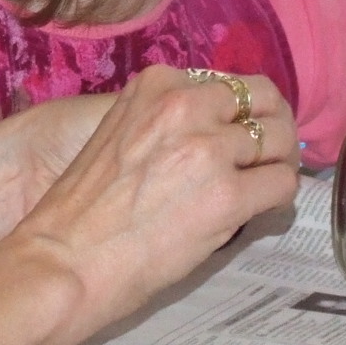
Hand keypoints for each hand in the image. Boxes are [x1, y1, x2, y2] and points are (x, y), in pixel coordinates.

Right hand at [10, 66, 299, 339]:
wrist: (63, 260)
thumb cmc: (81, 210)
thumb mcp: (120, 134)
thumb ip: (166, 122)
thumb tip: (218, 133)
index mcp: (157, 84)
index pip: (229, 84)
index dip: (241, 113)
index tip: (240, 136)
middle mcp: (186, 104)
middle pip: (263, 101)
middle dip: (272, 128)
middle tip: (268, 158)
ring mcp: (209, 148)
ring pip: (280, 140)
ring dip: (276, 164)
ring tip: (262, 188)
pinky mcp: (227, 194)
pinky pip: (282, 184)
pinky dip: (278, 198)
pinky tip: (259, 212)